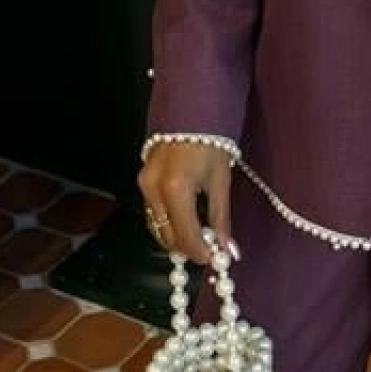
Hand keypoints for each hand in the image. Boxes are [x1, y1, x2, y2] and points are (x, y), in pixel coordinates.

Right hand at [137, 142, 234, 263]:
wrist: (190, 113)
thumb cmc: (211, 144)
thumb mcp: (221, 182)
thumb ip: (221, 218)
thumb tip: (228, 249)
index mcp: (177, 189)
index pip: (186, 236)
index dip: (201, 252)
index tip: (215, 259)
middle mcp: (154, 189)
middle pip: (167, 236)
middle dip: (187, 248)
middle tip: (208, 250)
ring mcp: (144, 185)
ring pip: (156, 227)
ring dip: (176, 238)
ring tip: (199, 237)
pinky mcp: (142, 181)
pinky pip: (153, 213)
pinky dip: (168, 224)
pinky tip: (185, 223)